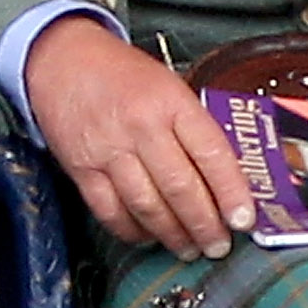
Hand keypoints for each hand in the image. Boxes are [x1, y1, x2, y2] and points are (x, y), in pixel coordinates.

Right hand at [21, 13, 254, 259]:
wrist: (64, 59)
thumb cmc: (121, 74)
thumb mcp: (169, 85)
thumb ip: (194, 127)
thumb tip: (227, 177)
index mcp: (171, 102)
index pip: (211, 153)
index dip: (232, 192)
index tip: (244, 219)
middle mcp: (141, 126)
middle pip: (181, 188)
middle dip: (205, 225)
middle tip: (218, 245)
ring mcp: (108, 149)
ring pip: (148, 206)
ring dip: (172, 235)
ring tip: (188, 248)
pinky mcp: (82, 168)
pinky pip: (110, 211)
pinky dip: (132, 231)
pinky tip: (148, 237)